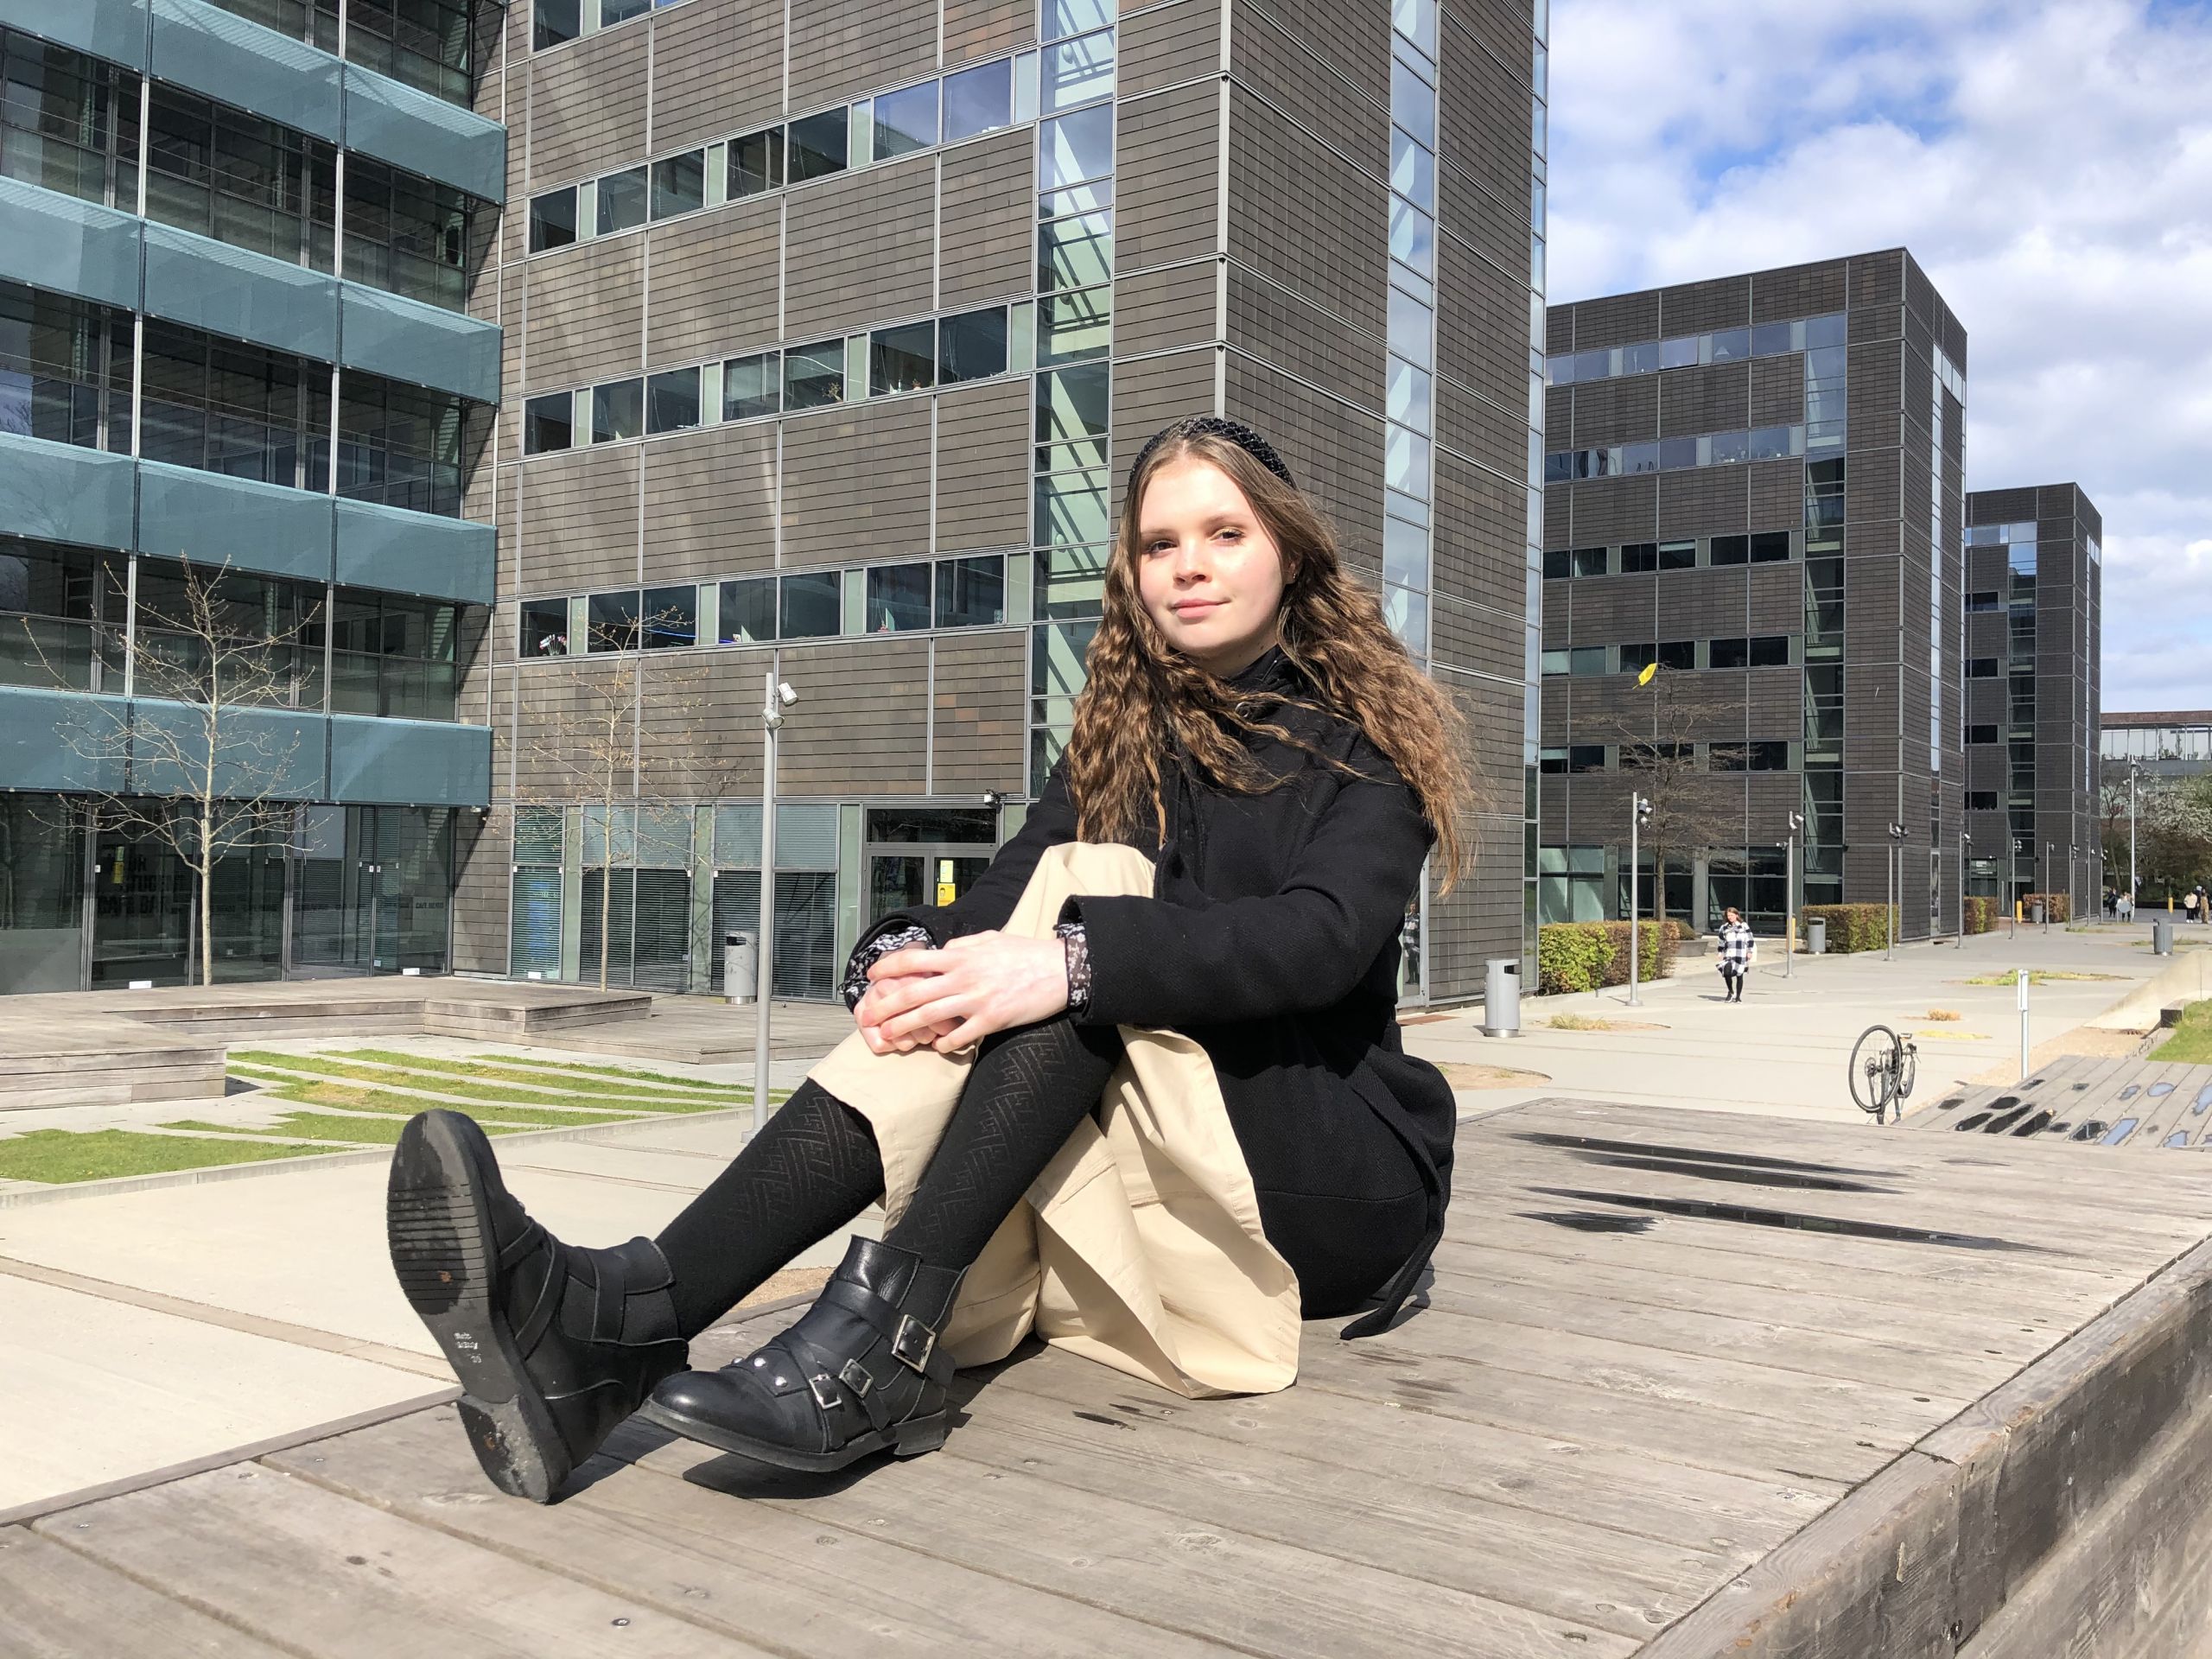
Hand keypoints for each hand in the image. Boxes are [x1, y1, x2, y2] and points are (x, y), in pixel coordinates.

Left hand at [854, 932, 1070, 1054]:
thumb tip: (943, 950)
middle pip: (912, 992)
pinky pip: (960, 1036)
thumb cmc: (1025, 953)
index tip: (872, 975)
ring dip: (904, 1028)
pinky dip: (944, 1044)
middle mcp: (963, 977)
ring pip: (929, 1016)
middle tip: (867, 1016)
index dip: (887, 967)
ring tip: (887, 1037)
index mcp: (961, 956)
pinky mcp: (991, 1020)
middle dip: (885, 1006)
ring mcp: (976, 1000)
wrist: (1060, 970)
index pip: (913, 959)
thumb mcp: (990, 939)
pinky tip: (936, 1047)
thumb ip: (963, 945)